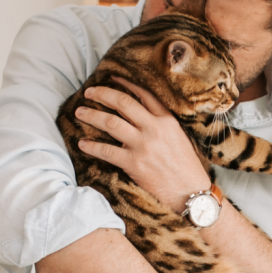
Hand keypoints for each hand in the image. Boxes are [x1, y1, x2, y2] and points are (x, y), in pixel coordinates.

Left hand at [76, 80, 208, 210]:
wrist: (191, 194)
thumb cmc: (187, 169)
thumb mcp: (180, 139)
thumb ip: (163, 125)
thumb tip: (142, 117)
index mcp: (167, 120)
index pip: (143, 94)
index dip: (125, 84)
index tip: (112, 78)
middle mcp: (154, 129)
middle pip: (123, 102)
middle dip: (102, 94)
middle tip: (88, 92)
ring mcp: (143, 146)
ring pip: (110, 122)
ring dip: (92, 115)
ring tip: (80, 112)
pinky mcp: (134, 164)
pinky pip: (107, 151)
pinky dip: (92, 146)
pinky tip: (82, 144)